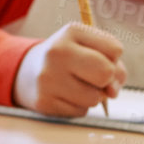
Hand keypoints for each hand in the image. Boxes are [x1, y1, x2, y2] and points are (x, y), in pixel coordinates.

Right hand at [12, 23, 126, 116]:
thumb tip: (111, 93)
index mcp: (73, 31)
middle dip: (107, 79)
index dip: (114, 59)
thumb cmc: (72, 59)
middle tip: (93, 76)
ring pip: (95, 98)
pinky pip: (81, 111)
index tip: (99, 57)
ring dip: (93, 95)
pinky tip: (66, 95)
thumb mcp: (92, 48)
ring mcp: (47, 78)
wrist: (28, 71)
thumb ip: (115, 65)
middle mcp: (57, 52)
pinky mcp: (44, 102)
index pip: (115, 49)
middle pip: (106, 72)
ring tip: (77, 85)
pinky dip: (80, 106)